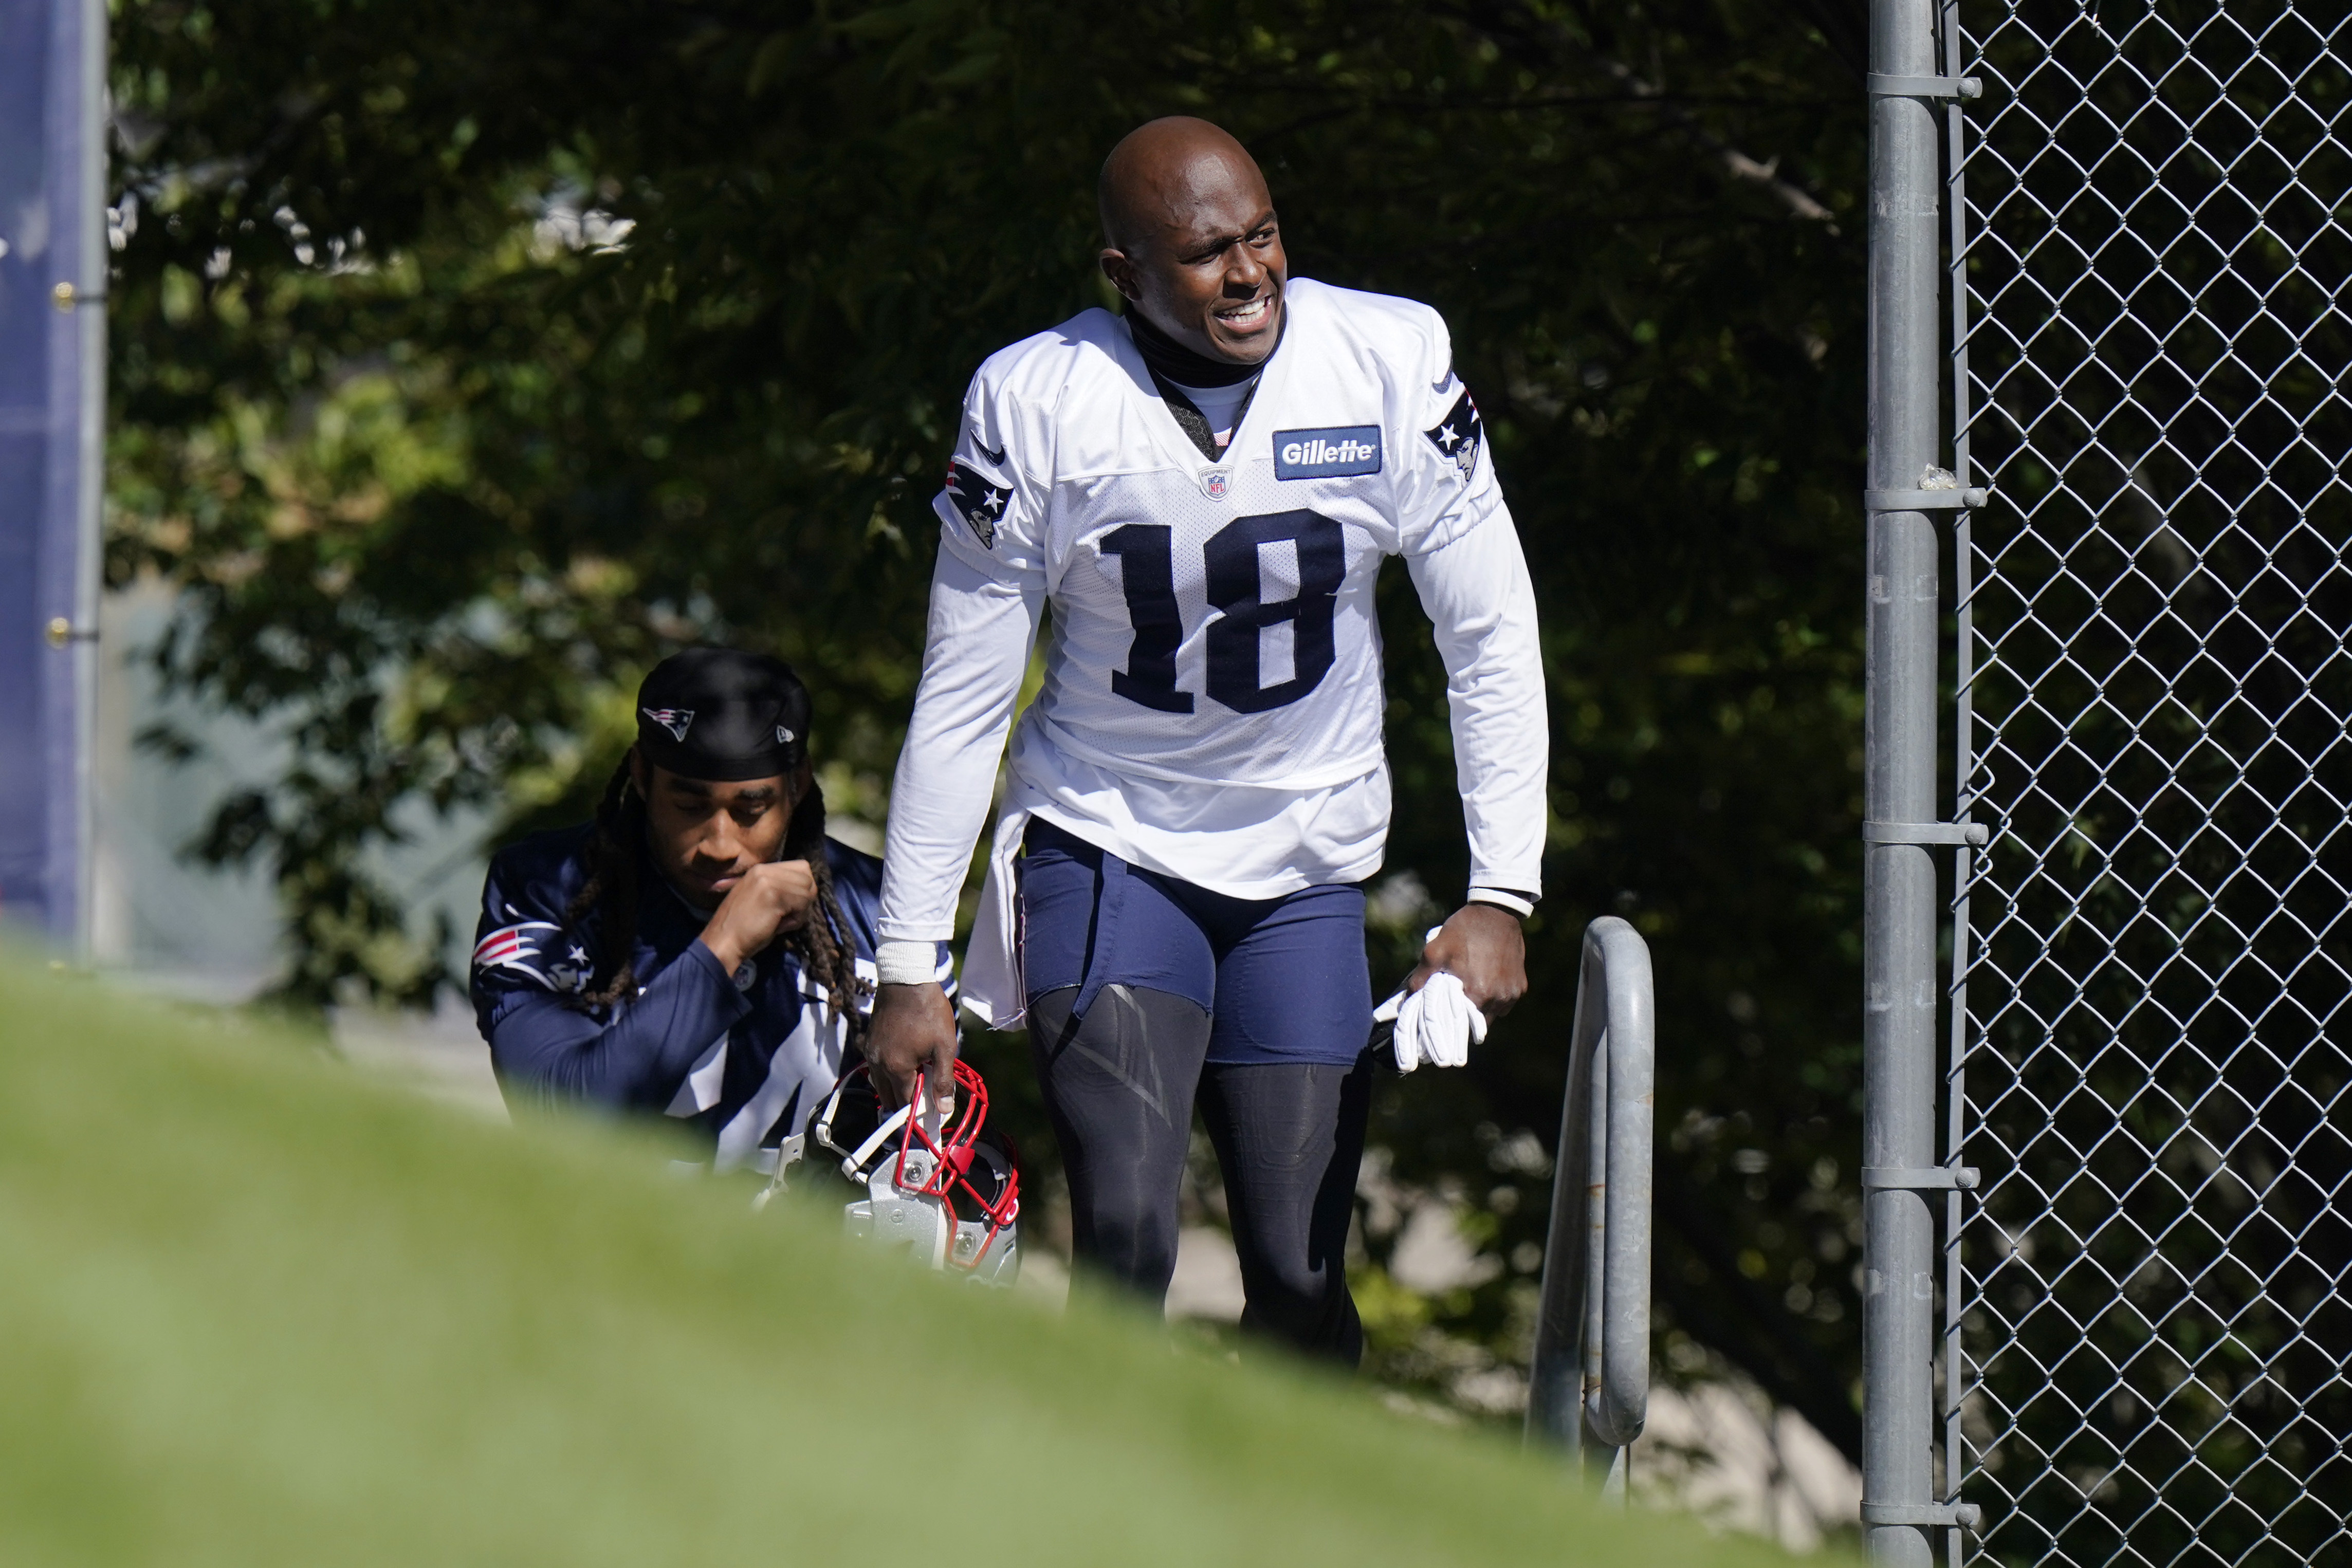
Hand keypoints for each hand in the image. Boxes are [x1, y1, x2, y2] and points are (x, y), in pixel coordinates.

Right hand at [696, 859, 817, 975]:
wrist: (723, 942)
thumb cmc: (742, 927)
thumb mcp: (760, 899)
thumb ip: (780, 889)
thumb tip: (807, 891)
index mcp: (761, 869)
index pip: (801, 867)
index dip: (802, 888)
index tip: (790, 905)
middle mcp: (765, 870)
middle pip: (807, 877)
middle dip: (804, 899)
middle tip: (787, 916)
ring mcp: (769, 881)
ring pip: (808, 891)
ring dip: (801, 911)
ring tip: (782, 922)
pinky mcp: (774, 895)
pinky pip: (803, 903)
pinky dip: (797, 920)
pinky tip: (780, 927)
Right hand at [865, 982, 958, 1114]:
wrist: (906, 979)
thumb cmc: (929, 1011)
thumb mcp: (944, 1046)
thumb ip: (943, 1079)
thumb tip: (943, 1109)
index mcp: (896, 1067)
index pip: (904, 1103)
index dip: (917, 1114)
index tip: (930, 1117)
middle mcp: (878, 1064)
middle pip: (888, 1097)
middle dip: (904, 1104)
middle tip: (924, 1100)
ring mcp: (870, 1052)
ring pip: (880, 1083)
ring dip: (895, 1089)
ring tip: (916, 1083)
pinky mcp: (868, 1041)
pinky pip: (875, 1068)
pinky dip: (888, 1074)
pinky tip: (904, 1065)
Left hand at [1406, 903, 1527, 1021]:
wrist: (1496, 911)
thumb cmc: (1464, 930)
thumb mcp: (1435, 950)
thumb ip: (1420, 978)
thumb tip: (1408, 999)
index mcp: (1477, 994)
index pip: (1462, 1028)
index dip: (1450, 1027)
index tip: (1443, 1021)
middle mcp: (1498, 999)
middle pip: (1478, 1024)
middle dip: (1465, 1018)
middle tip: (1454, 1003)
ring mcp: (1511, 993)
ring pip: (1493, 1014)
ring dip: (1481, 1008)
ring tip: (1470, 990)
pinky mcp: (1520, 986)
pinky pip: (1505, 1003)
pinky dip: (1495, 998)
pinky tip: (1486, 982)